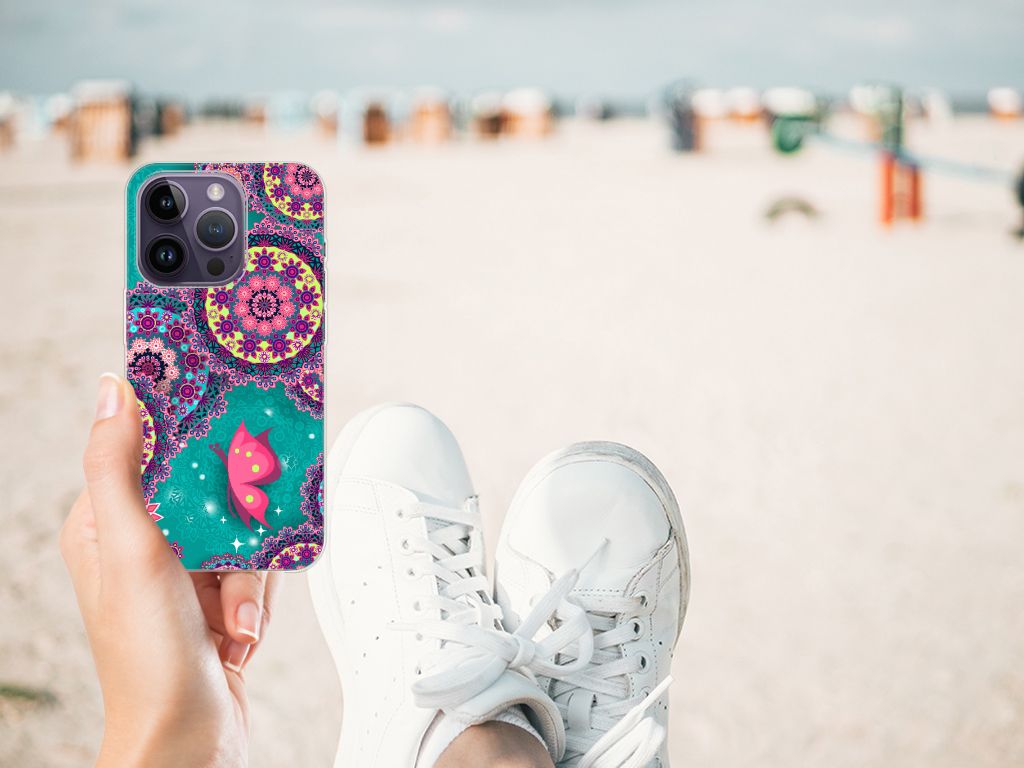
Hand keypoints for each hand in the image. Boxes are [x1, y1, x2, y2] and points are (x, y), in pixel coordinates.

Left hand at [61, 373, 278, 767]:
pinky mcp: (215, 597)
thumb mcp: (132, 550)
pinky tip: (238, 632)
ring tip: (231, 617)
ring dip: (247, 578)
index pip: (148, 449)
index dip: (186, 435)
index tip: (220, 421)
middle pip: (210, 490)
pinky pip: (256, 567)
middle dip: (234, 529)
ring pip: (242, 529)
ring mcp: (181, 572)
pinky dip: (256, 599)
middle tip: (233, 552)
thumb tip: (114, 390)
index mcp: (105, 523)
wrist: (189, 739)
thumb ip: (118, 467)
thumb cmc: (149, 657)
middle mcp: (142, 543)